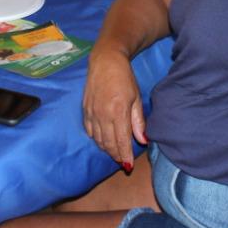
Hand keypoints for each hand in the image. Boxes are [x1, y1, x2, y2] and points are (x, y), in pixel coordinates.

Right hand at [81, 47, 145, 167]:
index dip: (125, 155)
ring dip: (107, 149)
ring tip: (115, 153)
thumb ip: (138, 121)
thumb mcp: (136, 98)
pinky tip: (103, 140)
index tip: (128, 165)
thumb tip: (143, 140)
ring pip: (98, 139)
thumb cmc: (124, 78)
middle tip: (123, 162)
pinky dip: (96, 139)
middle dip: (116, 155)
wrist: (105, 61)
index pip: (121, 141)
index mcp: (118, 111)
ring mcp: (91, 112)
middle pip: (108, 143)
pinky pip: (89, 131)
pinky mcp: (85, 110)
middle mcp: (102, 114)